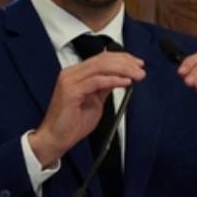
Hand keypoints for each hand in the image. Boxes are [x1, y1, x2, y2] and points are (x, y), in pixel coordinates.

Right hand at [28, 51, 145, 167]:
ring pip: (101, 67)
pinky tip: (125, 82)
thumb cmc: (72, 123)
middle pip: (103, 59)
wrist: (56, 138)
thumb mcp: (95, 101)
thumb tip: (120, 77)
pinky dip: (113, 80)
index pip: (102, 58)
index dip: (122, 58)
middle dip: (125, 62)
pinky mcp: (71, 91)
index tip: (137, 63)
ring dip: (123, 69)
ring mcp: (70, 80)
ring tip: (137, 75)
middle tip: (141, 69)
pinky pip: (96, 81)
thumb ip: (105, 88)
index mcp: (76, 73)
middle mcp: (71, 73)